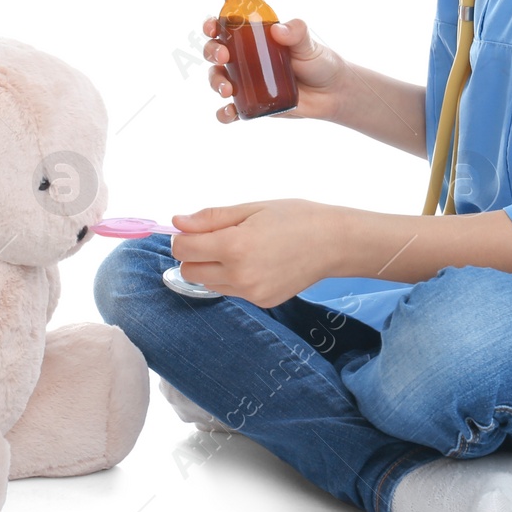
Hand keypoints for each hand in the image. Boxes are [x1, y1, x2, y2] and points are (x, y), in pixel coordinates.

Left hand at [168, 198, 346, 307]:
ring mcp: (251, 293)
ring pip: (208, 283)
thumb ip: (211, 218)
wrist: (334, 242)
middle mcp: (239, 275)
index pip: (183, 249)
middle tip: (217, 237)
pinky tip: (255, 262)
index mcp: (234, 246)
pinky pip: (230, 290)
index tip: (193, 228)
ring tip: (240, 248)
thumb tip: (178, 223)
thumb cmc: (295, 218)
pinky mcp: (261, 302)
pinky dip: (232, 277)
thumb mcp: (252, 209)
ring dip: (212, 267)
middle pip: (189, 270)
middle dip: (194, 253)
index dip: (182, 236)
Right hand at [202, 15, 351, 124]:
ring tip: (227, 89)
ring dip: (215, 82)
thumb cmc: (318, 62)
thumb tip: (278, 30)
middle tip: (223, 57)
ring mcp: (247, 82)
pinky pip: (231, 110)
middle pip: (216, 52)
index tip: (213, 29)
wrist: (332, 93)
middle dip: (212, 52)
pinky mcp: (252, 104)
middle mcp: (245, 59)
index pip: (226, 27)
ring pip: (218, 79)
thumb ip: (297, 32)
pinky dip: (224, 113)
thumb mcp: (308, 44)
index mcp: (254, 38)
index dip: (212, 26)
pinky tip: (229, 113)